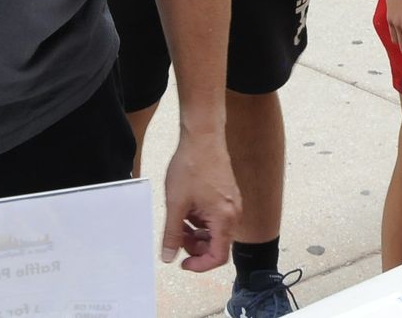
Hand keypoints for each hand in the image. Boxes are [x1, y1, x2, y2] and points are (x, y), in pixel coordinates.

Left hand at [161, 128, 240, 272]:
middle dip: (195, 246)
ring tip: (177, 220)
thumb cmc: (192, 166)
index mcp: (224, 218)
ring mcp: (232, 204)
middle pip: (217, 245)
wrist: (203, 137)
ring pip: (215, 231)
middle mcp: (233, 213)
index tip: (182, 262)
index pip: (218, 257)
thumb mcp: (175, 204)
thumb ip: (172, 234)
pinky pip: (215, 218)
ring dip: (196, 233)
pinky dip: (200, 220)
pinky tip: (186, 209)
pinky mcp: (227, 195)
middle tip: (176, 236)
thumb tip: (169, 257)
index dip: (199, 265)